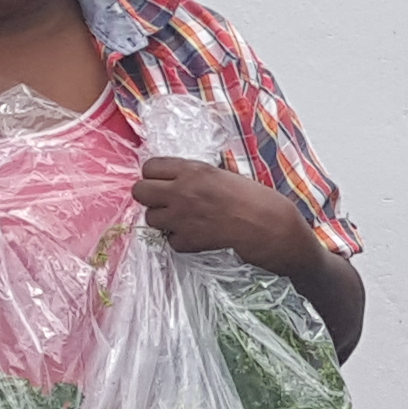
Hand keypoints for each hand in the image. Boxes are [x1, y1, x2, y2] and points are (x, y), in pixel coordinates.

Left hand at [135, 155, 311, 273]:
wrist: (268, 226)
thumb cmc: (253, 198)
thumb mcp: (223, 174)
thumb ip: (195, 174)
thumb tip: (176, 177)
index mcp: (192, 170)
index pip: (150, 166)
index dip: (154, 174)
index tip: (162, 180)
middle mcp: (182, 192)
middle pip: (140, 191)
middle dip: (148, 195)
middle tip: (163, 200)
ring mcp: (182, 218)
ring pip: (150, 218)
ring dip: (162, 219)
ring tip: (180, 218)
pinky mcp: (187, 241)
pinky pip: (169, 240)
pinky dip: (179, 239)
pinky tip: (194, 234)